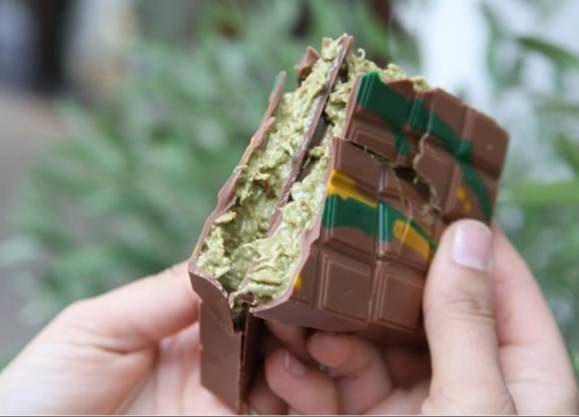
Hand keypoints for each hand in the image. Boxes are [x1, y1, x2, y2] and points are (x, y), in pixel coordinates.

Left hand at [0, 263, 283, 414]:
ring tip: (307, 328)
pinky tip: (289, 369)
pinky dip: (302, 391)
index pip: (240, 294)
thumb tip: (223, 259)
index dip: (267, 275)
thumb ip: (161, 294)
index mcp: (184, 328)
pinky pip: (284, 411)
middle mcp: (215, 363)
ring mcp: (228, 403)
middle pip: (276, 330)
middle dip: (300, 309)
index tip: (292, 254)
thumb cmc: (46, 392)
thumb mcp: (96, 327)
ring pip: (292, 370)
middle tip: (312, 291)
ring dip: (308, 347)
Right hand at [262, 220, 578, 413]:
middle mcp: (468, 386)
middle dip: (375, 290)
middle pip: (424, 310)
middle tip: (334, 256)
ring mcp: (414, 408)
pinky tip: (283, 366)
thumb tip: (470, 232)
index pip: (504, 286)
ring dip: (331, 333)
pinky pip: (338, 386)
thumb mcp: (474, 409)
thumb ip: (467, 322)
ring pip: (371, 345)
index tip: (429, 195)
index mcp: (522, 380)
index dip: (472, 239)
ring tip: (298, 325)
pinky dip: (310, 375)